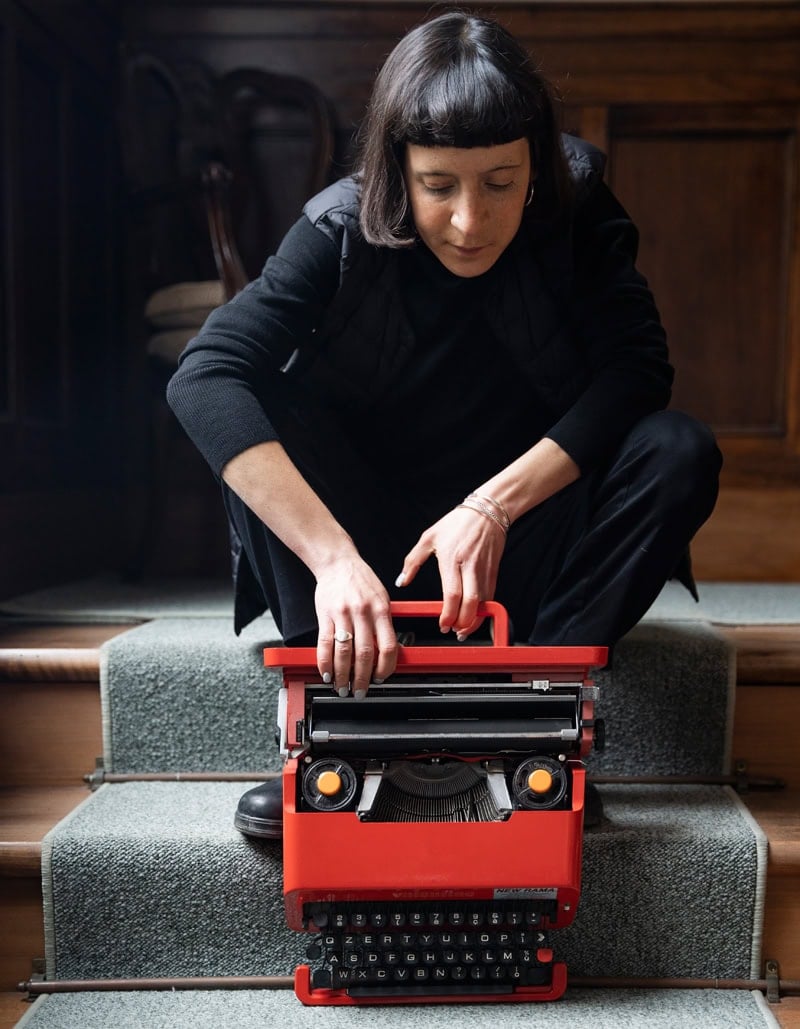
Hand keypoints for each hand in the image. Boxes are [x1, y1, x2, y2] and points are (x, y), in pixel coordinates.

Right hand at [314, 555, 397, 697]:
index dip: (385, 667)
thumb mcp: (382, 598)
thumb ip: (384, 624)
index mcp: (381, 610)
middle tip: (360, 691)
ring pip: (343, 652)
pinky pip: (325, 644)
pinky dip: (325, 662)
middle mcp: (362, 613)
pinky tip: (326, 673)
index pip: (387, 646)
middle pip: (364, 654)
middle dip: (362, 678)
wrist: (338, 562)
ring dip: (342, 675)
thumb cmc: (361, 581)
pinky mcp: (325, 615)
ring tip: (342, 687)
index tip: (381, 679)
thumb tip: (388, 653)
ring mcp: (342, 614)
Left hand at [396, 505, 506, 638]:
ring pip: (483, 603)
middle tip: (453, 632)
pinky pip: (490, 597)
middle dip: (463, 623)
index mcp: (452, 559)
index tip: (442, 625)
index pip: (452, 594)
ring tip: (463, 630)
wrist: (486, 512)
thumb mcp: (428, 538)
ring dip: (474, 621)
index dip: (448, 614)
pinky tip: (474, 617)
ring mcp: (484, 571)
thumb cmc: (457, 523)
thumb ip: (412, 562)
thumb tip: (401, 581)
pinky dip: (483, 611)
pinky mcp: (493, 572)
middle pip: (470, 603)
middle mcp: (470, 567)